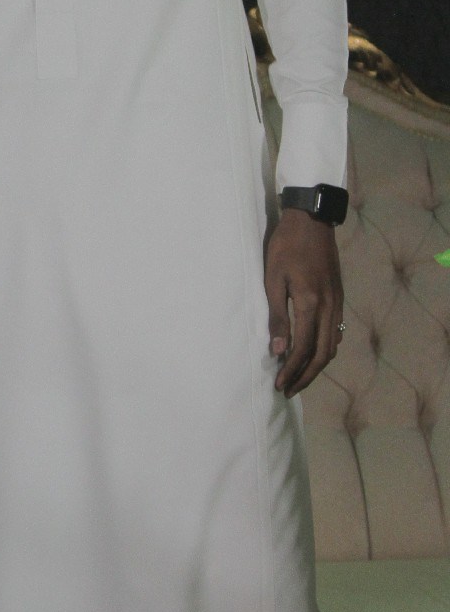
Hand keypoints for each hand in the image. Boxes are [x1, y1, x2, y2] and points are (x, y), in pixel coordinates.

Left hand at [265, 209, 343, 397]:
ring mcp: (338, 303)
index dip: (291, 370)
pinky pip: (336, 332)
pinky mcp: (339, 297)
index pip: (303, 349)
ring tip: (299, 377)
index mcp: (311, 304)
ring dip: (316, 365)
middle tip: (288, 390)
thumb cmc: (285, 246)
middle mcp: (330, 308)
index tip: (279, 385)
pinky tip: (313, 352)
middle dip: (305, 376)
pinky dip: (325, 349)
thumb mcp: (273, 279)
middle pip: (322, 354)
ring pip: (332, 345)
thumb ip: (278, 316)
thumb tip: (279, 350)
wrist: (311, 220)